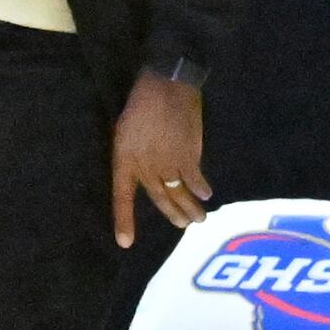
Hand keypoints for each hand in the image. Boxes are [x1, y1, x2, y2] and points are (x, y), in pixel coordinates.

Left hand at [108, 72, 209, 247]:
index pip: (122, 197)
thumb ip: (135, 155)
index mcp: (124, 161)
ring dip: (190, 208)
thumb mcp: (124, 132)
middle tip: (183, 227)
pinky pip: (195, 179)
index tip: (126, 243)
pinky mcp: (188, 156)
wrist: (165, 87)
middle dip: (172, 215)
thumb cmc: (140, 105)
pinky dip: (201, 189)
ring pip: (179, 193)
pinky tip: (207, 195)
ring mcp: (168, 164)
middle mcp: (145, 168)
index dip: (123, 221)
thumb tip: (150, 171)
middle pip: (159, 199)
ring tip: (199, 219)